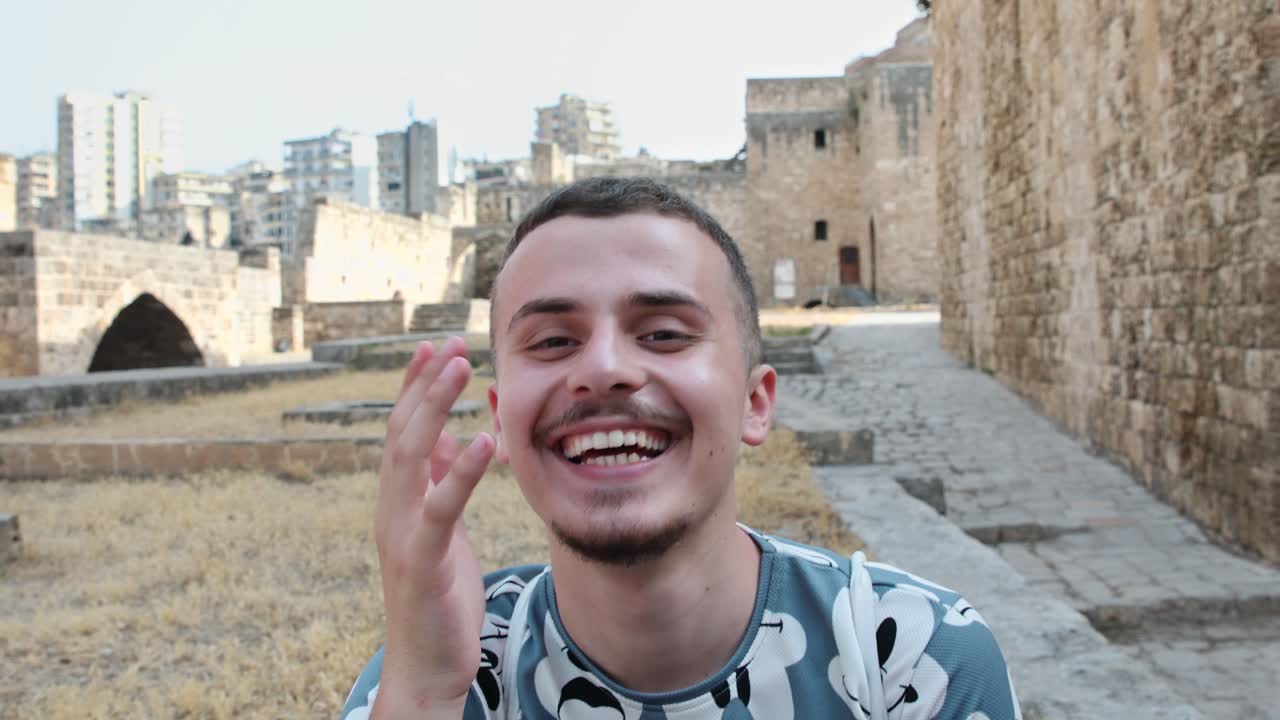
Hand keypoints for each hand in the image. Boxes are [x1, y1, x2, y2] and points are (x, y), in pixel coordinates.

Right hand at [372, 337, 494, 717]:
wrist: (426, 666)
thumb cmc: (438, 598)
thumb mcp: (442, 533)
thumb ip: (440, 487)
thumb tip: (451, 441)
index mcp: (397, 502)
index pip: (402, 431)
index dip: (415, 388)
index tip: (435, 347)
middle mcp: (391, 510)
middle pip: (402, 432)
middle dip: (424, 384)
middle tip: (451, 342)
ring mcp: (401, 534)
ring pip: (410, 457)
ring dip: (435, 407)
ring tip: (462, 368)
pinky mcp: (423, 561)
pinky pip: (440, 508)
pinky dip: (462, 471)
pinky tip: (485, 441)